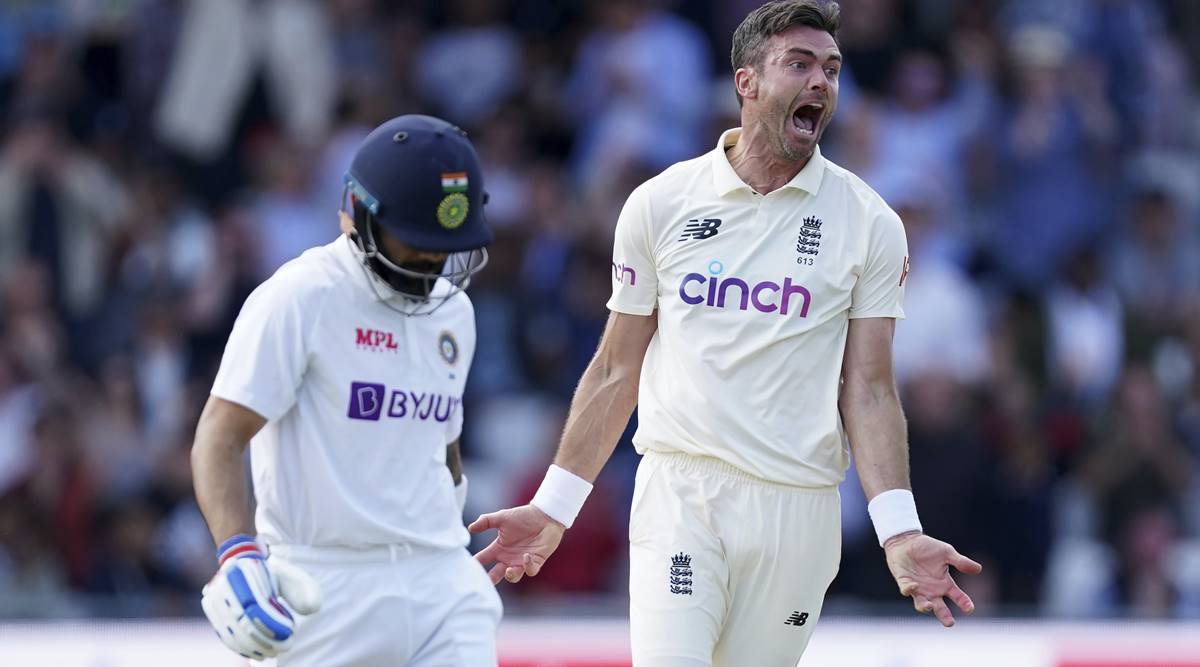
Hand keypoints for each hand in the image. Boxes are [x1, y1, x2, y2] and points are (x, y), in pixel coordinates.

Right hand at [201, 535, 321, 660]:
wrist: (248, 568)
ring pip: (231, 631)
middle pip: (241, 621)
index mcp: (244, 569)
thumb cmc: (277, 575)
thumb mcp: (296, 576)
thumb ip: (306, 589)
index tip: (290, 632)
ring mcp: (213, 599)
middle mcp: (223, 583)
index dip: (271, 622)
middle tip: (284, 647)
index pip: (256, 603)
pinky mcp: (212, 613)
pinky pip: (224, 635)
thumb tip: (311, 609)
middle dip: (264, 639)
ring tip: (273, 652)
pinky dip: (241, 648)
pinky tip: (258, 654)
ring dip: (253, 647)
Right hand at [469, 504, 564, 584]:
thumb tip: (470, 528)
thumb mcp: (502, 517)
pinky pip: (530, 570)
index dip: (475, 564)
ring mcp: (522, 561)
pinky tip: (526, 556)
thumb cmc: (524, 516)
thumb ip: (486, 521)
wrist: (545, 515)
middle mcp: (509, 557)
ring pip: (514, 576)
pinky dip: (528, 566)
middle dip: (490, 580)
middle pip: (496, 574)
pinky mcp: (536, 561)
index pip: (483, 558)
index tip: (467, 568)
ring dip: (510, 575)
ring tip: (508, 570)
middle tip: (485, 583)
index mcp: (499, 548)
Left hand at [884, 532, 981, 626]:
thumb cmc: (928, 547)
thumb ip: (961, 562)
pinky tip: (914, 586)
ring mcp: (918, 588)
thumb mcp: (947, 553)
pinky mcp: (904, 582)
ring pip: (921, 604)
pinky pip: (906, 590)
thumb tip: (978, 569)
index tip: (969, 608)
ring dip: (925, 607)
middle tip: (949, 623)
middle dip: (944, 616)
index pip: (958, 596)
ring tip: (930, 606)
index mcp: (945, 584)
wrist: (906, 540)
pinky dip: (910, 589)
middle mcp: (932, 590)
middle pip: (940, 608)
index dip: (964, 603)